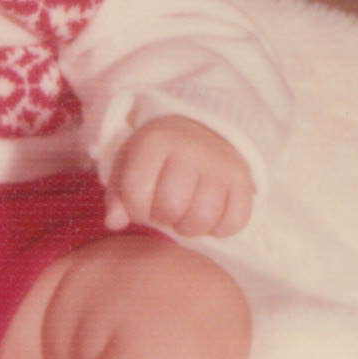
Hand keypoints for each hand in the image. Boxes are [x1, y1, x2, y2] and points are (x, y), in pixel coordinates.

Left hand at [104, 116, 253, 237]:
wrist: (202, 130)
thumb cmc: (158, 158)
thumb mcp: (130, 166)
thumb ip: (116, 196)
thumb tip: (114, 222)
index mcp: (156, 141)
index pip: (136, 192)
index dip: (135, 209)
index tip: (142, 203)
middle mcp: (190, 149)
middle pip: (171, 207)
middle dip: (163, 218)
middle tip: (165, 209)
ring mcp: (220, 164)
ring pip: (203, 218)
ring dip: (190, 228)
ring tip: (185, 215)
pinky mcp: (243, 178)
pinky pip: (235, 221)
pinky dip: (220, 228)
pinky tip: (210, 217)